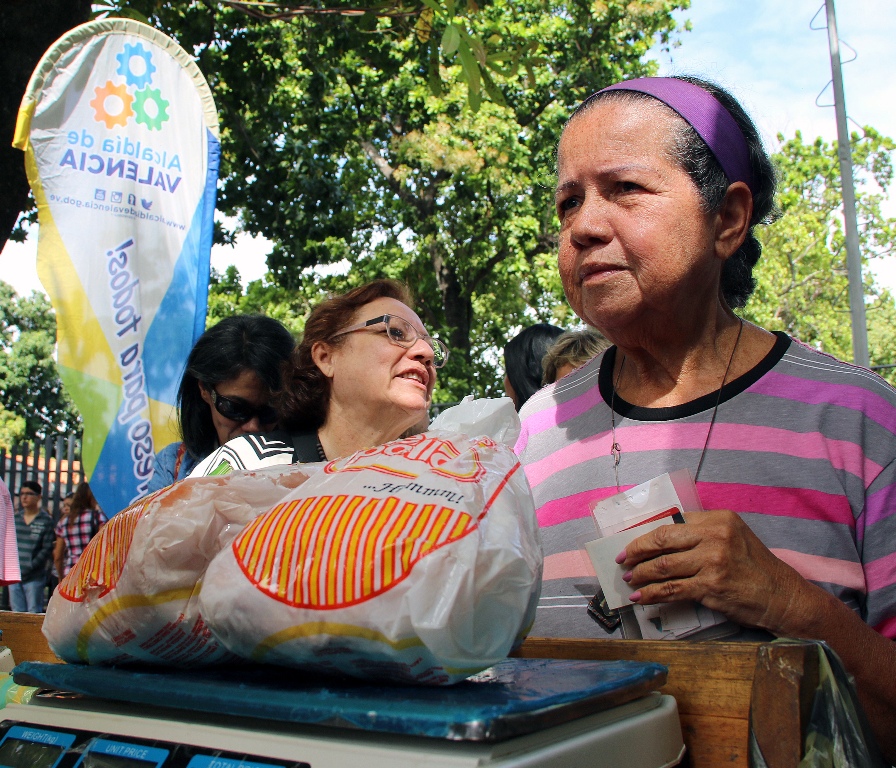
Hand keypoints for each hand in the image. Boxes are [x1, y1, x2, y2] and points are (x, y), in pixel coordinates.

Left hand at [617, 509, 808, 632]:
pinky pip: (672, 589)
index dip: (646, 535)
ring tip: (630, 580)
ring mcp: (712, 560)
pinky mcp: (711, 585)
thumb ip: (703, 533)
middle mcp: (715, 535)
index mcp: (718, 519)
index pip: (671, 523)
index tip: (632, 544)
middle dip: (636, 551)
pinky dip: (652, 594)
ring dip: (641, 575)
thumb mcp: (733, 537)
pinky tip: (641, 598)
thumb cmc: (755, 568)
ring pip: (663, 566)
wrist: (782, 596)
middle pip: (662, 540)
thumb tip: (662, 541)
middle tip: (623, 561)